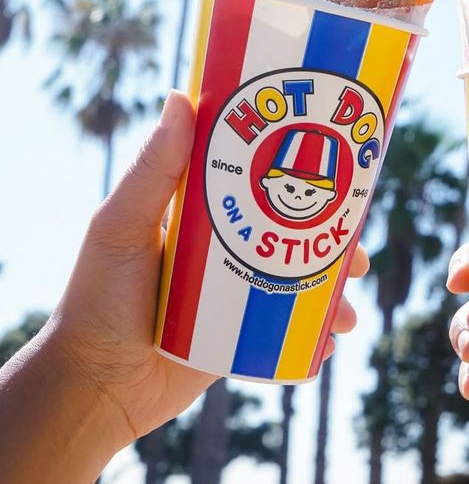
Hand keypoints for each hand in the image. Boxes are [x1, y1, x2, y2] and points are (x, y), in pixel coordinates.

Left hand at [49, 91, 368, 450]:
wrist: (94, 387)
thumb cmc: (98, 300)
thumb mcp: (122, 227)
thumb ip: (152, 170)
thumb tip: (181, 96)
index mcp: (200, 216)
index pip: (259, 182)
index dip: (301, 174)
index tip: (340, 169)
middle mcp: (223, 252)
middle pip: (293, 235)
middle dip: (335, 243)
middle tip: (360, 254)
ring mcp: (234, 297)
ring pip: (300, 286)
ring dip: (334, 295)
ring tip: (349, 312)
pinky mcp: (239, 341)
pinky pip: (288, 336)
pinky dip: (315, 338)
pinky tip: (330, 343)